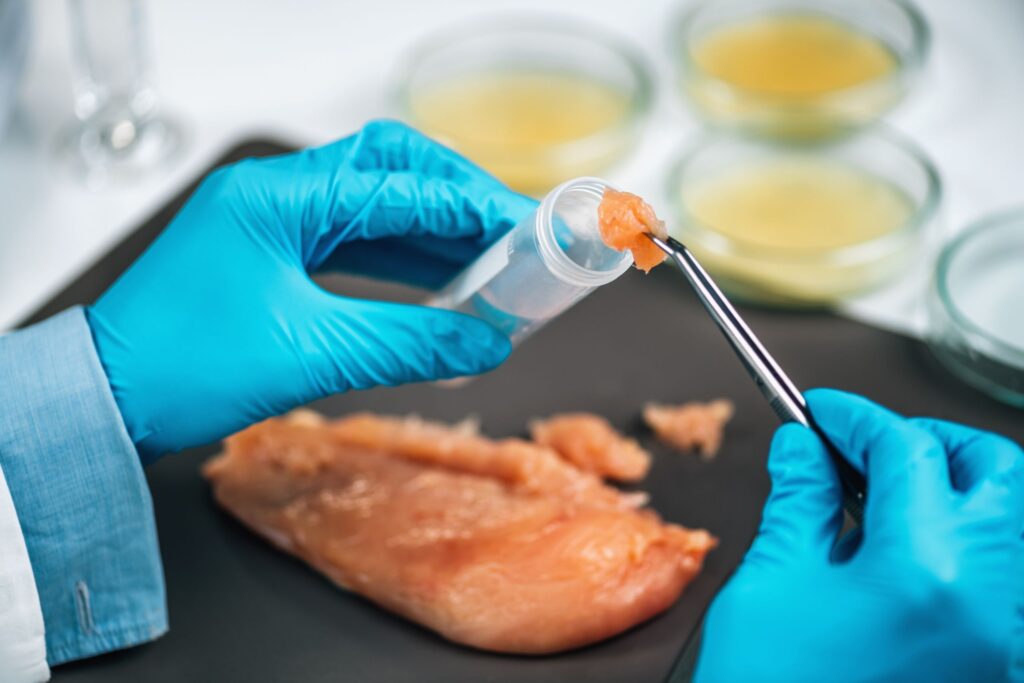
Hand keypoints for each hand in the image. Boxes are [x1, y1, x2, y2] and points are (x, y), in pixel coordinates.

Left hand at [87, 120, 535, 461]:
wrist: (108, 401)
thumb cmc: (185, 368)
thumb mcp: (314, 354)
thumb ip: (412, 343)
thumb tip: (488, 343)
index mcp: (278, 198)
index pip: (397, 186)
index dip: (468, 207)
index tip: (522, 227)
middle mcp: (277, 194)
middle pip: (389, 170)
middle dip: (456, 198)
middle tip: (512, 230)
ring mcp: (274, 220)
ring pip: (375, 204)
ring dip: (434, 230)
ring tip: (493, 257)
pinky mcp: (274, 251)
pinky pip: (354, 240)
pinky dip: (402, 258)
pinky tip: (444, 280)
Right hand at [694, 389, 1023, 682]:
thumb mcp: (773, 581)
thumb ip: (801, 499)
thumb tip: (804, 446)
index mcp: (925, 573)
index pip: (906, 450)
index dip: (855, 418)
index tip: (822, 413)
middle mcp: (990, 602)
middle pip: (997, 471)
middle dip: (932, 441)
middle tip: (871, 445)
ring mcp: (1005, 636)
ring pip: (1013, 523)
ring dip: (959, 489)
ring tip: (893, 497)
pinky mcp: (998, 660)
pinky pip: (1003, 577)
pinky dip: (969, 545)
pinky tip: (912, 551)